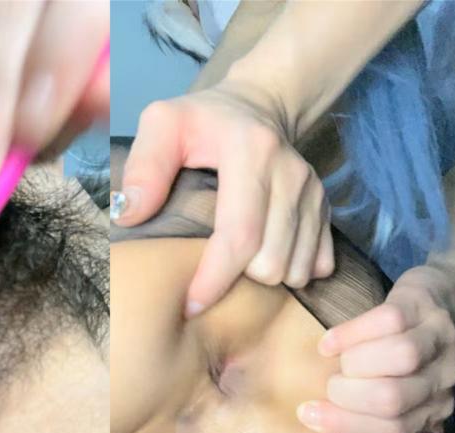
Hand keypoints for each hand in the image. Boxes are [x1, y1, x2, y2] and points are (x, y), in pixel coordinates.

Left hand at [112, 84, 333, 315]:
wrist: (258, 105)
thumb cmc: (201, 122)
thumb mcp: (163, 124)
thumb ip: (144, 166)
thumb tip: (129, 216)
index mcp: (252, 152)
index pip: (240, 235)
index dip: (215, 280)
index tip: (190, 305)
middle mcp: (291, 173)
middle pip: (270, 262)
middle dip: (238, 283)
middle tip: (209, 275)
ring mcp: (313, 192)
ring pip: (294, 270)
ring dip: (264, 283)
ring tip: (235, 269)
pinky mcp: (325, 207)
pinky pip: (317, 264)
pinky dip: (291, 274)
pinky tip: (264, 263)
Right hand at [297, 264, 454, 432]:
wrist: (439, 298)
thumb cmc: (417, 358)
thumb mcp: (419, 400)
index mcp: (434, 408)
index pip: (392, 430)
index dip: (345, 425)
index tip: (307, 415)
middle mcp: (442, 377)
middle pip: (392, 398)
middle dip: (348, 395)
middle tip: (328, 386)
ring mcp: (436, 338)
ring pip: (399, 357)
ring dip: (355, 362)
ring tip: (338, 362)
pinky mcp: (421, 305)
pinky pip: (386, 320)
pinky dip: (350, 333)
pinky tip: (330, 343)